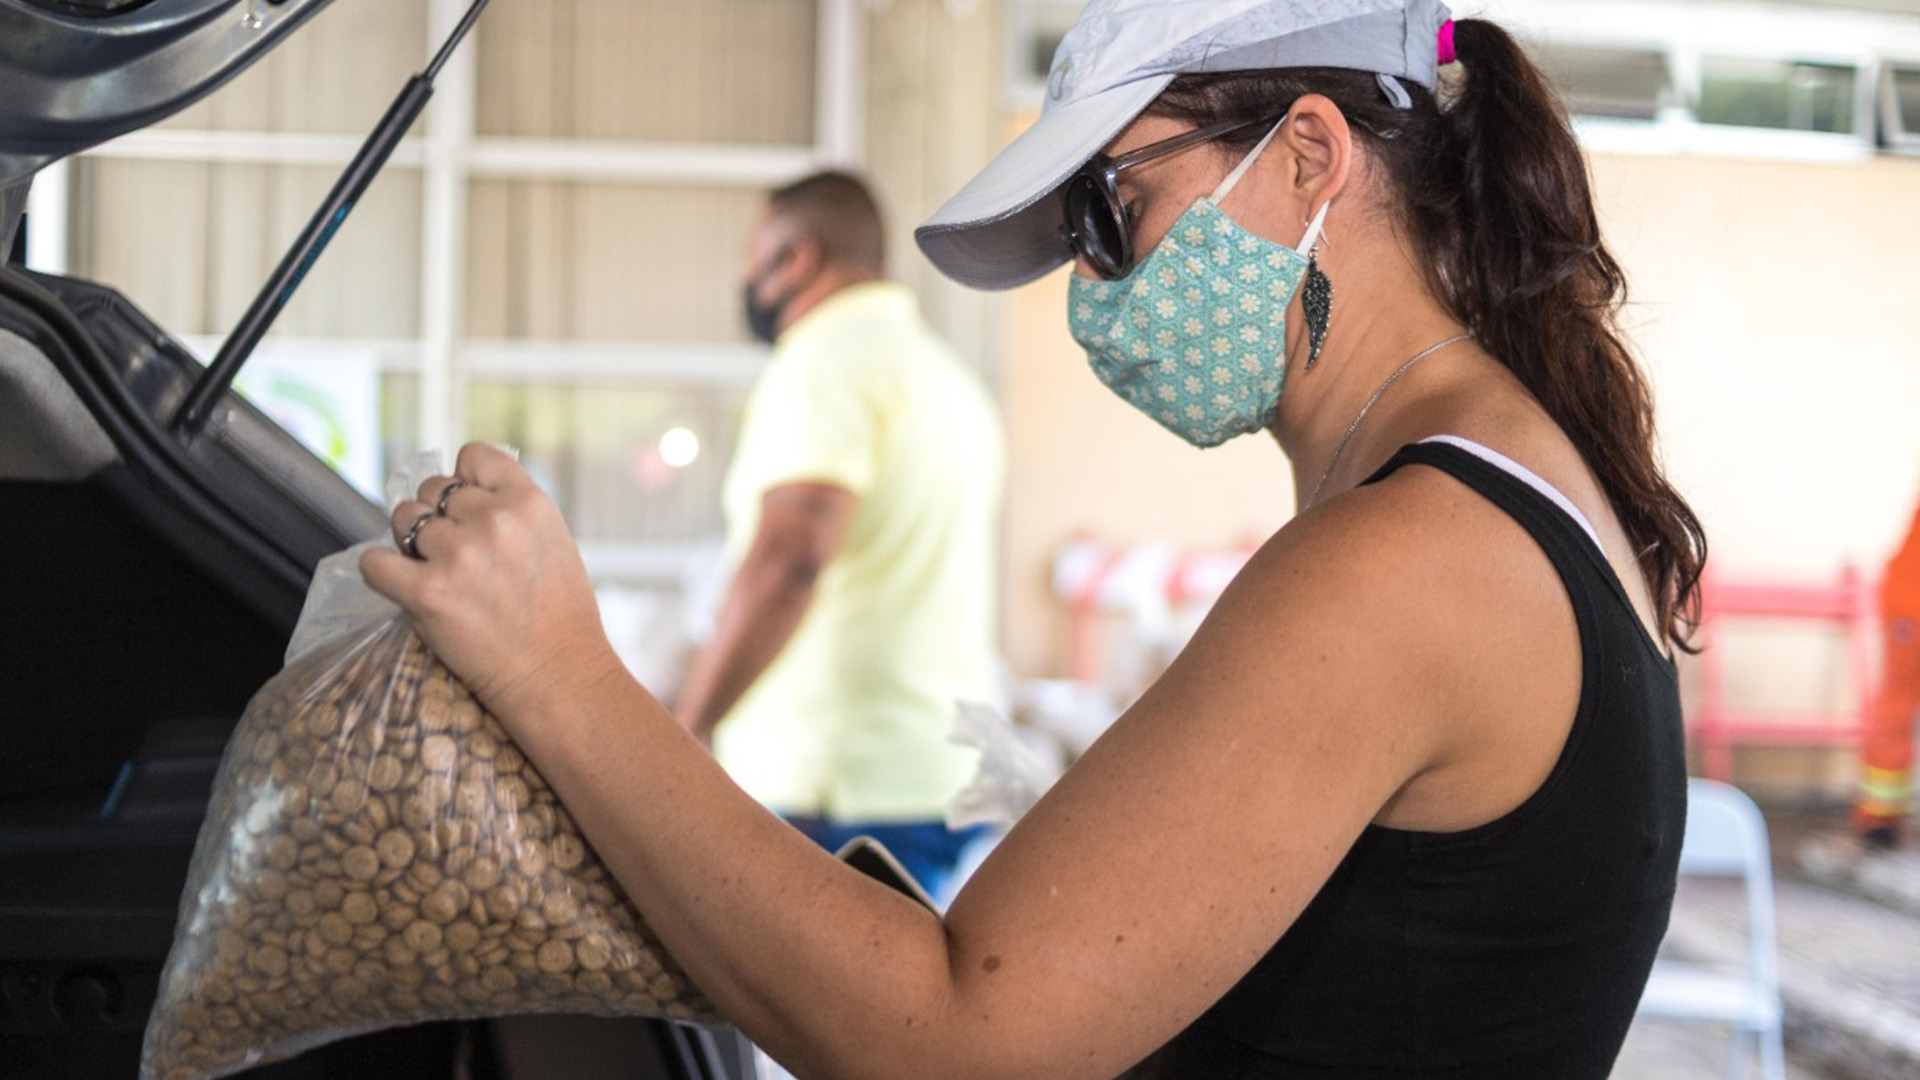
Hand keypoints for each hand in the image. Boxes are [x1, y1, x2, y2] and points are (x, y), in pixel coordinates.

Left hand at [361, 443, 622, 725]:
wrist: (558, 675)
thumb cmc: (560, 614)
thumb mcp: (553, 539)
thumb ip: (512, 508)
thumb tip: (460, 489)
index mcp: (528, 501)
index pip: (472, 456)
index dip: (463, 479)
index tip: (466, 506)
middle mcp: (493, 519)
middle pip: (432, 489)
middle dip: (436, 517)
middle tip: (453, 553)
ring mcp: (458, 555)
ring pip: (402, 519)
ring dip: (410, 544)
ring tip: (437, 573)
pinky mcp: (427, 593)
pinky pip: (375, 563)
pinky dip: (382, 572)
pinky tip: (402, 585)